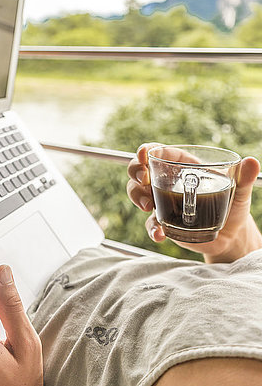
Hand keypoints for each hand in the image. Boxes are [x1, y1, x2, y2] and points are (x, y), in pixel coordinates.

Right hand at [127, 142, 261, 262]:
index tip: (144, 155)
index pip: (159, 151)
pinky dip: (151, 228)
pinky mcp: (163, 221)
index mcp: (183, 165)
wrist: (232, 235)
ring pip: (137, 193)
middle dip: (135, 172)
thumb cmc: (234, 205)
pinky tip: (160, 234)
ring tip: (148, 207)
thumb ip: (244, 177)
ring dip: (136, 197)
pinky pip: (150, 223)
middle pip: (140, 170)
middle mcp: (168, 181)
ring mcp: (163, 201)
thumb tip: (252, 162)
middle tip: (143, 180)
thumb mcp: (239, 190)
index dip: (146, 150)